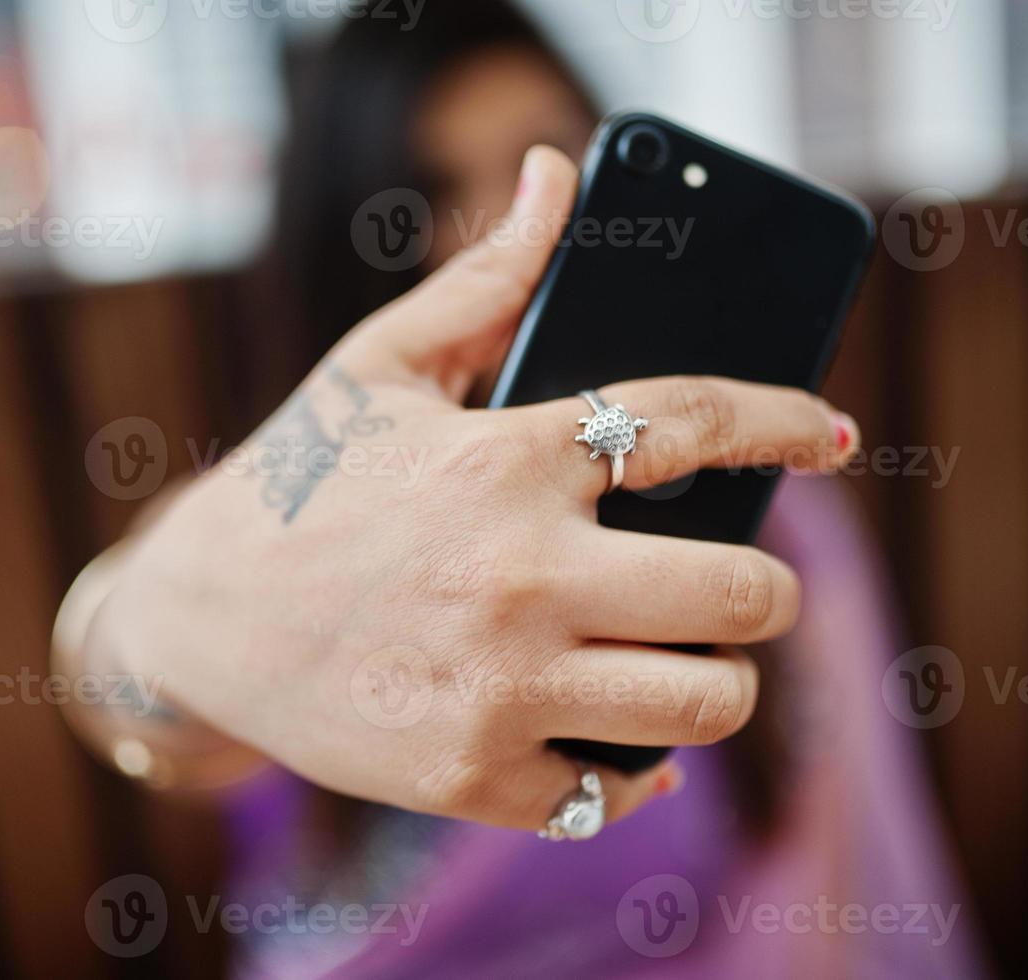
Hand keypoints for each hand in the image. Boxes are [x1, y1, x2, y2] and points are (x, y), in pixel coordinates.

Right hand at [87, 146, 860, 830]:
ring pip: (707, 703)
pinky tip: (618, 730)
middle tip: (742, 581)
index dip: (785, 422)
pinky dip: (638, 767)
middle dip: (766, 585)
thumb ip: (487, 277)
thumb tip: (555, 174)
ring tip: (686, 656)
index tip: (831, 433)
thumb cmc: (301, 480)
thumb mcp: (380, 363)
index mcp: (507, 460)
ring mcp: (500, 689)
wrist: (195, 620)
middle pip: (742, 592)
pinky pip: (620, 790)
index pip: (696, 425)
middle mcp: (519, 576)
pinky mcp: (473, 776)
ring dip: (721, 677)